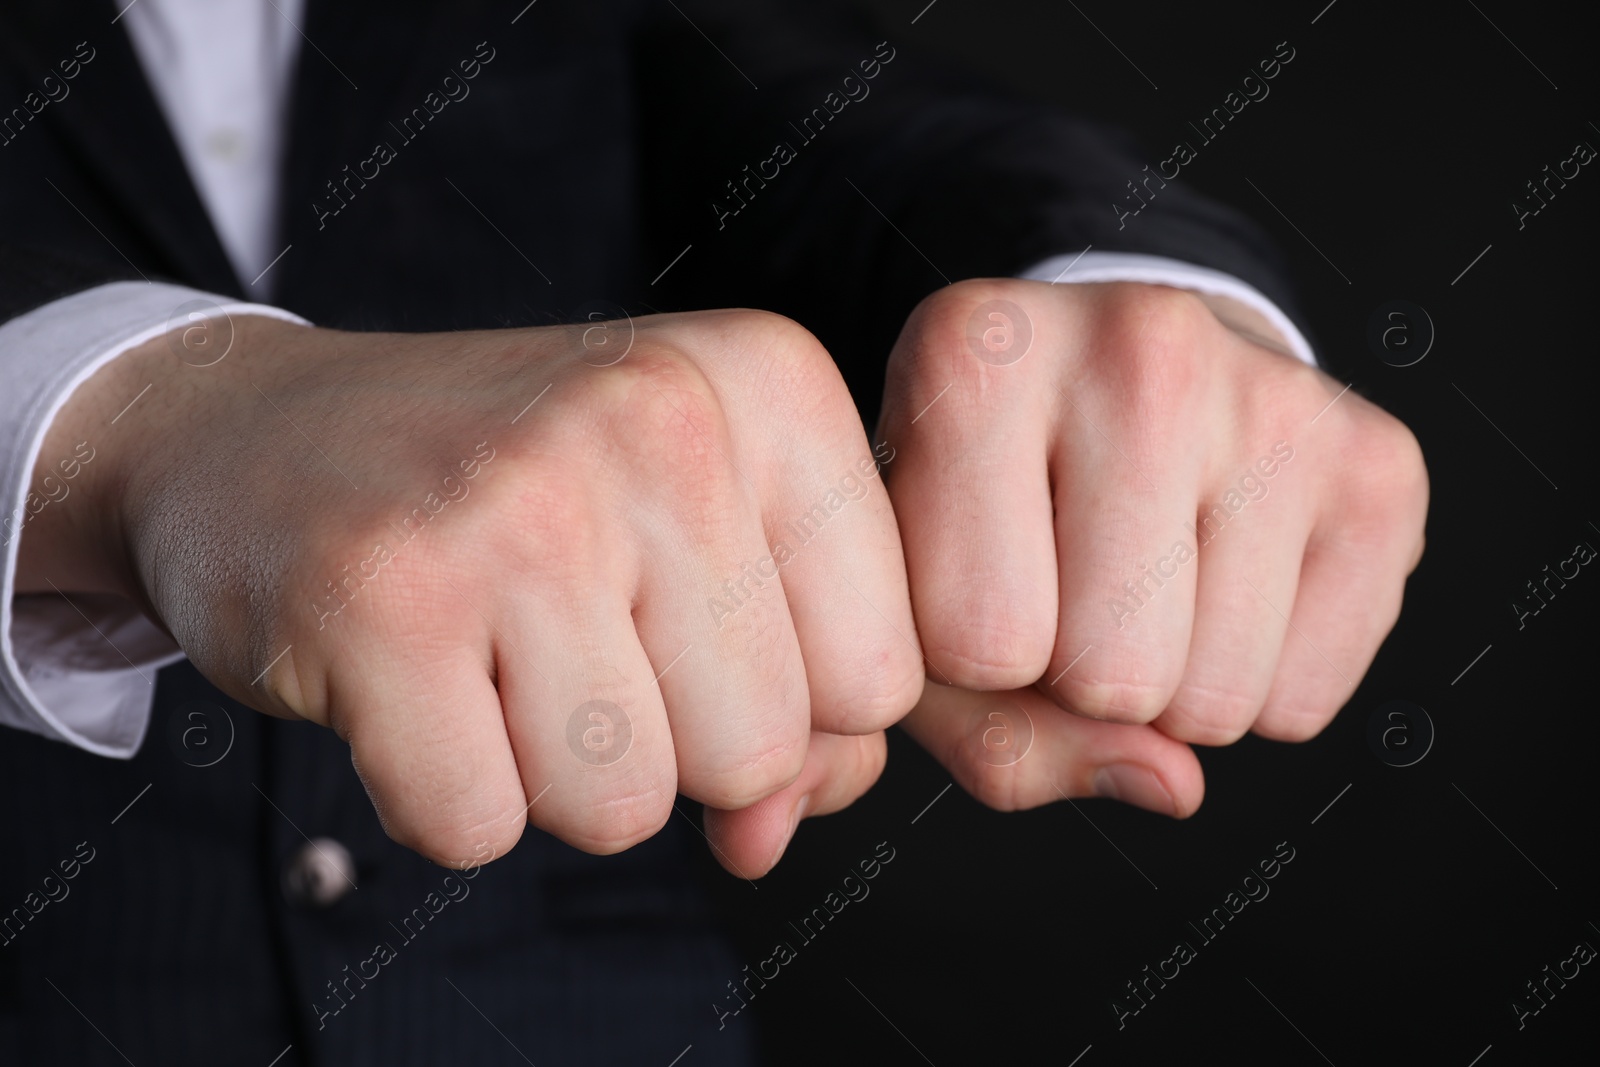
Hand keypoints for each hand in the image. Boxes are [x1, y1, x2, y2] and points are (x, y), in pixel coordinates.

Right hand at [18, 308, 922, 872]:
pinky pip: (480, 824)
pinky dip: (442, 790)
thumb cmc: (520, 495)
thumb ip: (797, 687)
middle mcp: (661, 420)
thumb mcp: (697, 536)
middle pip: (762, 751)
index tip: (682, 628)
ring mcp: (520, 506)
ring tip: (488, 648)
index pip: (882, 677)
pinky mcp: (383, 601)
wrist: (267, 434)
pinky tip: (408, 676)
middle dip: (666, 745)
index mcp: (771, 383)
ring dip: (552, 772)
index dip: (783, 702)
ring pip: (623, 806)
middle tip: (566, 636)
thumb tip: (777, 836)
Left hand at [875, 280, 1426, 814]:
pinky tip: (1222, 580)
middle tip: (1072, 585)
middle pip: (1107, 677)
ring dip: (1168, 692)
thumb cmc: (989, 498)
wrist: (1117, 373)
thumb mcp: (913, 590)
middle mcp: (1135, 348)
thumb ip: (979, 727)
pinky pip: (1303, 699)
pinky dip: (1257, 685)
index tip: (975, 577)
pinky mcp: (1376, 461)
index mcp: (974, 356)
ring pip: (1211, 701)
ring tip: (1146, 577)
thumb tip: (1167, 782)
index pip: (976, 643)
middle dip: (1077, 681)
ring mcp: (1273, 396)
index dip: (968, 659)